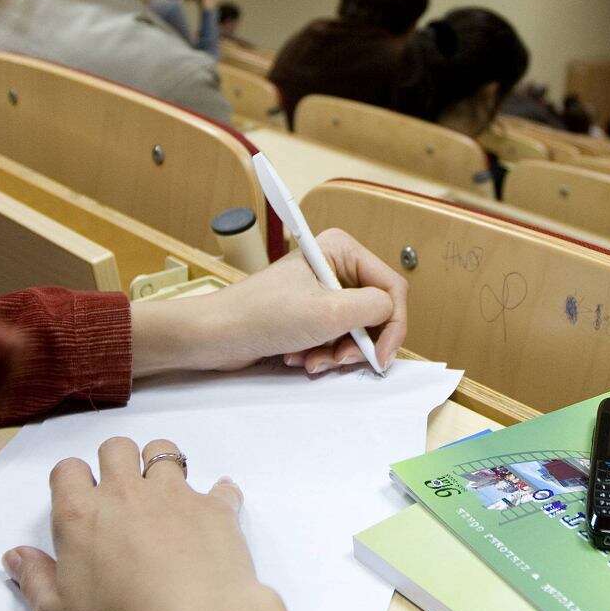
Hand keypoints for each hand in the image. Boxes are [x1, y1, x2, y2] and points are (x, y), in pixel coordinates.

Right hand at [4, 437, 293, 610]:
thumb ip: (34, 581)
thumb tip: (16, 557)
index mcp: (80, 515)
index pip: (67, 470)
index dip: (71, 480)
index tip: (77, 498)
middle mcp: (126, 494)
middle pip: (116, 447)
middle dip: (116, 461)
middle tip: (119, 492)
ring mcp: (175, 496)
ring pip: (165, 451)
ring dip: (161, 466)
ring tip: (162, 494)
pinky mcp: (216, 509)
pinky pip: (221, 487)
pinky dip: (218, 496)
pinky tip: (215, 511)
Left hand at [131, 228, 407, 375]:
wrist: (216, 335)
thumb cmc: (263, 316)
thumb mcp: (330, 312)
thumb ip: (374, 309)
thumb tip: (390, 314)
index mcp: (342, 250)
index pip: (391, 288)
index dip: (392, 326)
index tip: (379, 357)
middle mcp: (335, 265)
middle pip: (375, 312)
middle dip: (358, 343)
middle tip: (338, 359)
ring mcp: (323, 291)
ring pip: (356, 330)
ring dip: (337, 353)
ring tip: (310, 360)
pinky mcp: (310, 313)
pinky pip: (335, 338)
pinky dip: (322, 354)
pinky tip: (299, 358)